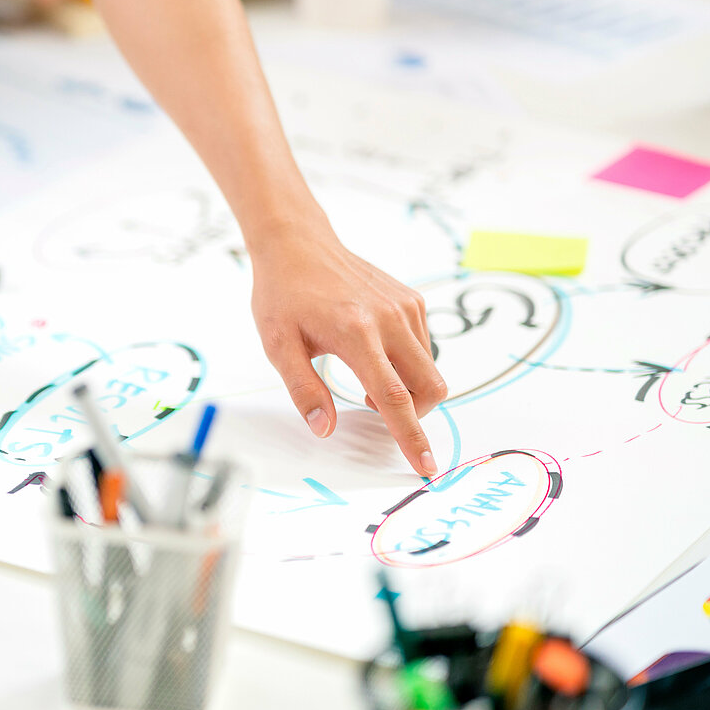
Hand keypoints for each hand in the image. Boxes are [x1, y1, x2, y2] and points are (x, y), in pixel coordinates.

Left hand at [249, 215, 446, 476]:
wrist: (297, 243)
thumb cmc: (283, 293)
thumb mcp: (278, 346)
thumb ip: (304, 390)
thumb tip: (325, 429)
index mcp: (356, 333)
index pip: (393, 398)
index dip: (410, 436)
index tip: (425, 465)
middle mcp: (389, 319)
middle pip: (429, 387)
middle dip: (415, 414)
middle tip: (375, 412)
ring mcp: (405, 307)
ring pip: (430, 368)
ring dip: (408, 388)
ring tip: (365, 378)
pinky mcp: (411, 299)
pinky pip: (424, 346)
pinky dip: (408, 363)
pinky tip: (374, 354)